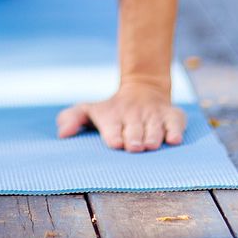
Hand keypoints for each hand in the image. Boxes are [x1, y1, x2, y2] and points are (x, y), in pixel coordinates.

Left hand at [56, 81, 186, 151]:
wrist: (144, 90)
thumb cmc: (111, 111)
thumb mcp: (89, 110)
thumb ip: (72, 118)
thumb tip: (62, 133)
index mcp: (112, 117)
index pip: (112, 128)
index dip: (114, 135)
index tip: (115, 143)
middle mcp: (134, 116)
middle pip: (134, 130)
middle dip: (134, 138)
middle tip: (134, 146)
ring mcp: (154, 116)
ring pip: (155, 128)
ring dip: (153, 136)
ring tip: (150, 144)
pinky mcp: (173, 116)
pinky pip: (176, 124)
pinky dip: (175, 131)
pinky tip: (173, 139)